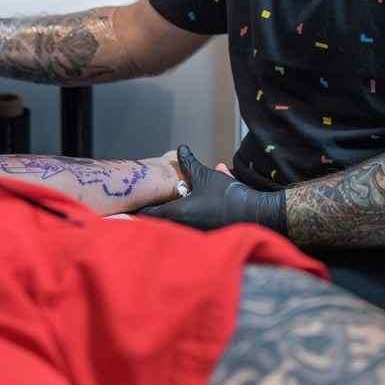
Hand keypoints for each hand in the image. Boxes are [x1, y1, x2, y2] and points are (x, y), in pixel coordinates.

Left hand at [139, 145, 286, 233]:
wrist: (255, 213)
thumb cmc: (227, 196)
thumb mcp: (205, 175)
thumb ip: (189, 163)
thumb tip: (180, 149)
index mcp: (178, 213)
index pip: (149, 214)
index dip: (139, 209)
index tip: (129, 206)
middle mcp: (182, 227)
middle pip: (160, 222)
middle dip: (153, 212)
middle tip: (144, 204)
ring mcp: (193, 233)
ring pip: (174, 224)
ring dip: (170, 215)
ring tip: (164, 207)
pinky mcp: (204, 235)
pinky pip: (189, 226)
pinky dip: (187, 218)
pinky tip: (192, 208)